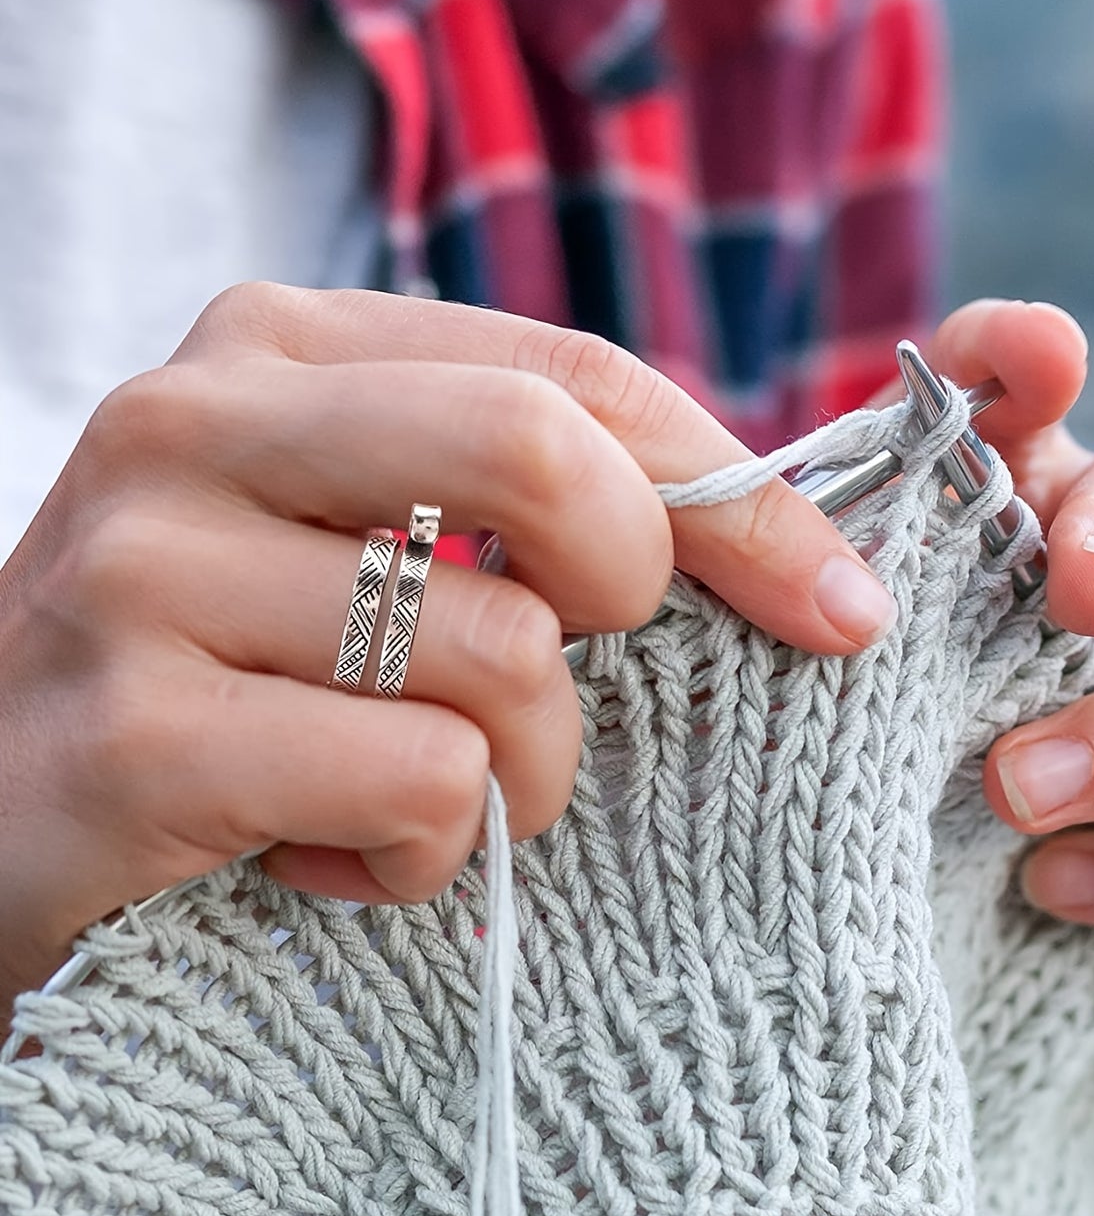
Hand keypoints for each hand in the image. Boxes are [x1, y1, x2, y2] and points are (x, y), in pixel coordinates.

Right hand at [0, 284, 897, 1006]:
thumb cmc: (235, 687)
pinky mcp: (130, 737)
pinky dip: (430, 857)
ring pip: (503, 656)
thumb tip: (770, 537)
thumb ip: (518, 508)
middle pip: (542, 453)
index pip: (575, 374)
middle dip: (638, 590)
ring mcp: (146, 573)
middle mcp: (197, 424)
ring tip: (426, 798)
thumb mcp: (366, 549)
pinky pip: (419, 785)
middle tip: (595, 676)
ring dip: (525, 772)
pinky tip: (345, 863)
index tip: (840, 605)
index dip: (739, 491)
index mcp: (280, 351)